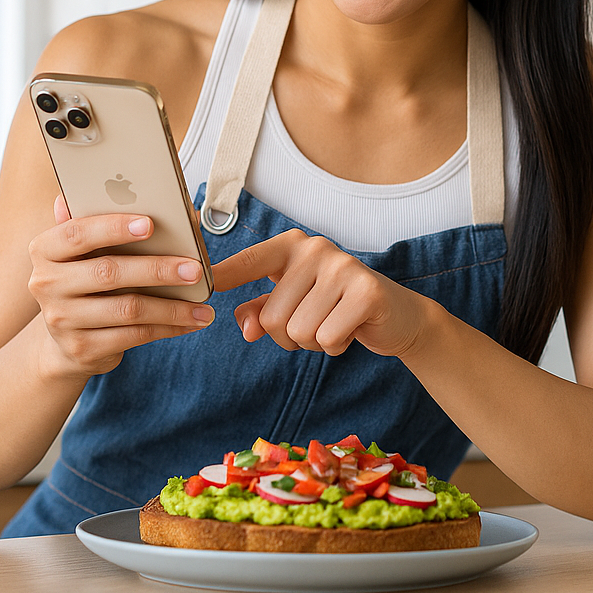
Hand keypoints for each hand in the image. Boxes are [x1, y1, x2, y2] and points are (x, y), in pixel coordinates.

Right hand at [27, 195, 214, 379]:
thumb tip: (151, 197)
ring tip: (202, 305)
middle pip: (108, 272)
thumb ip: (107, 224)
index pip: (78, 233)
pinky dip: (168, 328)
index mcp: (45, 250)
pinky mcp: (82, 348)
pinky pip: (134, 336)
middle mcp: (46, 284)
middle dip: (157, 269)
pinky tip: (190, 322)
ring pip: (127, 309)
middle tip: (194, 268)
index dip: (114, 227)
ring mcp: (62, 319)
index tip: (150, 224)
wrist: (63, 341)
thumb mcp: (86, 252)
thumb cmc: (85, 282)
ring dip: (172, 307)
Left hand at [211, 228, 432, 357]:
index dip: (219, 276)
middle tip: (315, 323)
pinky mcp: (365, 291)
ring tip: (333, 324)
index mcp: (290, 246)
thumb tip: (244, 327)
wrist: (395, 316)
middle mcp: (314, 249)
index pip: (246, 263)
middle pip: (271, 318)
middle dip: (289, 337)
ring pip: (298, 331)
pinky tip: (350, 330)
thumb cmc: (335, 308)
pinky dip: (334, 346)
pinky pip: (326, 338)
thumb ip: (261, 312)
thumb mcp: (294, 305)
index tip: (196, 281)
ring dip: (312, 342)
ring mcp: (341, 267)